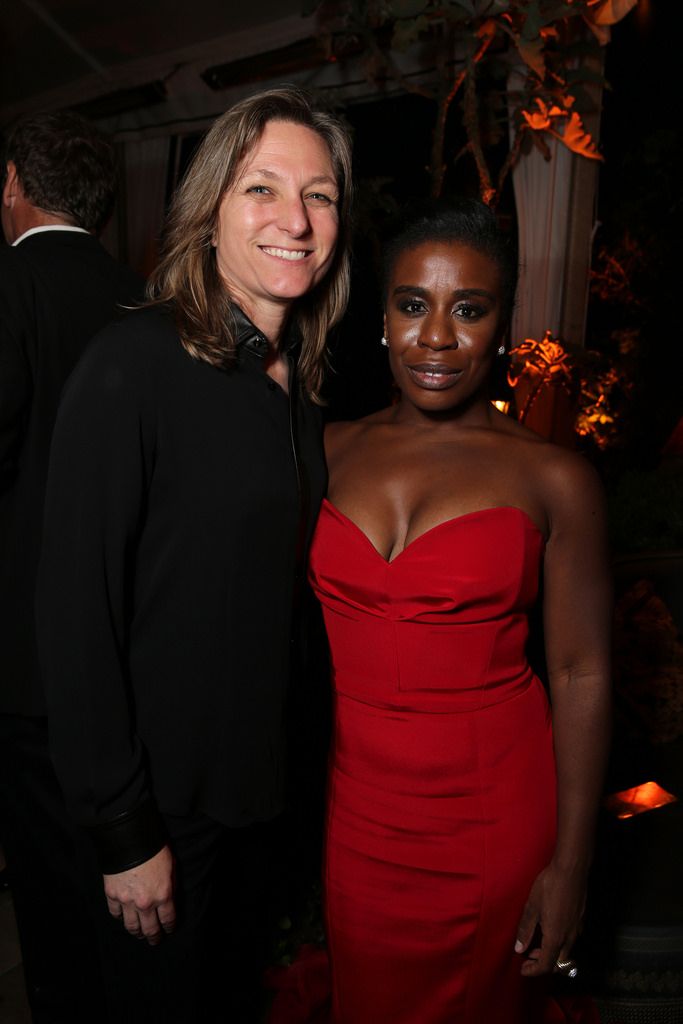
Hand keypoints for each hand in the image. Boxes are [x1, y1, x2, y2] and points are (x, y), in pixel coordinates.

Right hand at [103, 844, 175, 945]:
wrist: (130, 838)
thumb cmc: (154, 848)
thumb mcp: (171, 866)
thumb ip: (170, 885)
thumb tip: (169, 897)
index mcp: (163, 895)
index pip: (168, 919)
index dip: (169, 927)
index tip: (168, 930)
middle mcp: (145, 903)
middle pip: (150, 929)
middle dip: (154, 937)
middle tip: (154, 940)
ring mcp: (127, 901)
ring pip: (132, 926)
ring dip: (136, 932)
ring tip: (138, 934)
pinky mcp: (112, 895)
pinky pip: (116, 914)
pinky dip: (120, 917)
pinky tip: (123, 918)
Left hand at [514, 861, 585, 976]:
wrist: (571, 870)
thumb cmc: (549, 887)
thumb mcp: (532, 907)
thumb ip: (525, 930)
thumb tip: (519, 949)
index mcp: (555, 937)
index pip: (546, 965)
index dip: (533, 971)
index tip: (522, 969)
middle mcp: (569, 938)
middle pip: (558, 963)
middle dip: (542, 964)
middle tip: (528, 957)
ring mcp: (577, 930)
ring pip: (565, 953)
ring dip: (551, 954)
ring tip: (536, 945)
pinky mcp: (580, 921)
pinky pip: (570, 941)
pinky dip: (558, 944)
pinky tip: (549, 931)